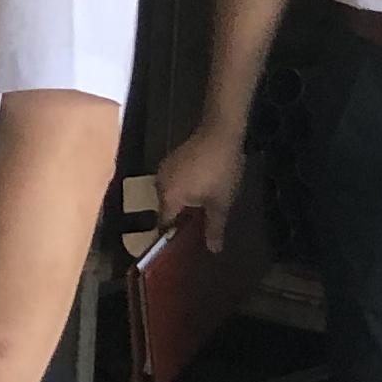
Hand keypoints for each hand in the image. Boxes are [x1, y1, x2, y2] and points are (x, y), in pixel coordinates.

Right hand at [154, 121, 249, 252]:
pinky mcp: (172, 158)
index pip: (164, 224)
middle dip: (180, 218)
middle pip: (166, 209)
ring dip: (183, 202)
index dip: (173, 236)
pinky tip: (200, 187)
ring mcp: (164, 169)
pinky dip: (184, 188)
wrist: (221, 132)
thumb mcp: (221, 202)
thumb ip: (214, 227)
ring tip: (202, 208)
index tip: (184, 244)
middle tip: (198, 226)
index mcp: (168, 197)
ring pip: (171, 194)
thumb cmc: (221, 170)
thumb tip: (213, 250)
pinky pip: (174, 181)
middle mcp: (160, 184)